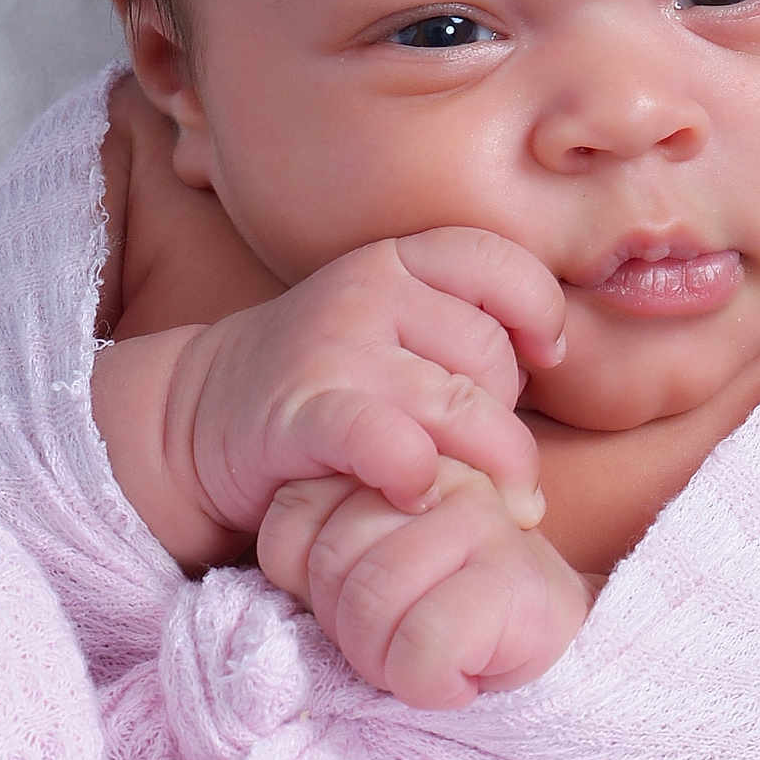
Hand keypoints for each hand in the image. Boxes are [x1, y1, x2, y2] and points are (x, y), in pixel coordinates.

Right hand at [164, 228, 565, 564]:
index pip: (502, 262)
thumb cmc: (330, 384)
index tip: (544, 356)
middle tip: (479, 451)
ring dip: (487, 465)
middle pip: (492, 352)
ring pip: (461, 404)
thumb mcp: (396, 331)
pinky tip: (416, 494)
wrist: (202, 416)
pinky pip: (390, 441)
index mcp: (400, 260)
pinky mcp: (304, 412)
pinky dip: (417, 473)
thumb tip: (556, 361)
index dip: (540, 310)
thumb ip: (464, 332)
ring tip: (480, 498)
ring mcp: (335, 347)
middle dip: (504, 413)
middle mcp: (369, 289)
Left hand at [256, 460, 596, 706]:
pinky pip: (424, 644)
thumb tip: (284, 579)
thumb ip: (319, 539)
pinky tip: (455, 676)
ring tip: (421, 658)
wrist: (540, 648)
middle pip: (331, 558)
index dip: (305, 583)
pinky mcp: (518, 578)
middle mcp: (443, 471)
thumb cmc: (435, 613)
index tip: (352, 600)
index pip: (293, 513)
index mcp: (395, 453)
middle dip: (346, 626)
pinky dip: (425, 684)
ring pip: (373, 600)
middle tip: (394, 638)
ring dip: (383, 661)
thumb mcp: (357, 566)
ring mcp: (485, 517)